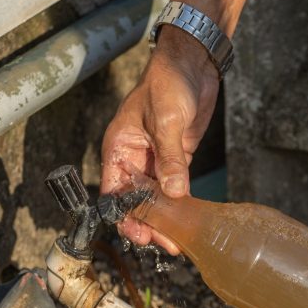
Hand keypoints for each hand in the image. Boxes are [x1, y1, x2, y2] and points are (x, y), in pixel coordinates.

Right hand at [101, 29, 219, 253]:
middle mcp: (133, 157)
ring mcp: (154, 159)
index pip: (114, 191)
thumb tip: (174, 193)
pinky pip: (173, 187)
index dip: (124, 216)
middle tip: (166, 244)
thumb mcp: (168, 121)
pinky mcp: (175, 158)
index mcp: (119, 148)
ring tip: (177, 241)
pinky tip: (186, 220)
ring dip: (165, 218)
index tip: (138, 235)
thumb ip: (170, 159)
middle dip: (148, 223)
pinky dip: (178, 203)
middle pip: (135, 200)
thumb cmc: (169, 83)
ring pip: (155, 198)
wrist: (193, 63)